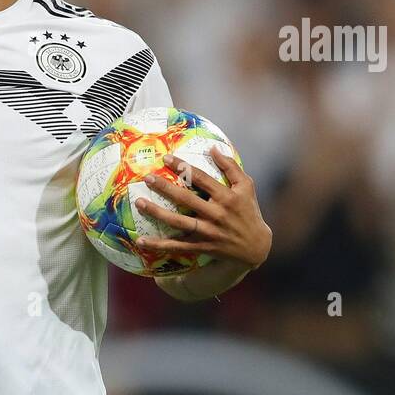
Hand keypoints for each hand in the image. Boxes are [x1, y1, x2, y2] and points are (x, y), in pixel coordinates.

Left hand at [132, 148, 271, 268]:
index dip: (183, 167)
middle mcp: (217, 214)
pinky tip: (140, 241)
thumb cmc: (248, 211)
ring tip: (139, 203)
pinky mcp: (202, 247)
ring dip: (157, 213)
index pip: (202, 178)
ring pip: (179, 222)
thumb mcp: (246, 187)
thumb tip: (213, 148)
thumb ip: (231, 167)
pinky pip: (177, 246)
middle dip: (165, 188)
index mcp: (227, 197)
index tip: (166, 158)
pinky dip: (159, 245)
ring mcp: (208, 232)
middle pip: (186, 199)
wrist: (256, 247)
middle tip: (147, 177)